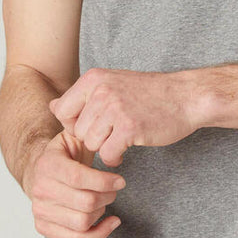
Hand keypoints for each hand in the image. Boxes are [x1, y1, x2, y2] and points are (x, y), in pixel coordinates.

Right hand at [23, 129, 125, 237]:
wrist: (39, 171)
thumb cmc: (64, 154)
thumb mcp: (73, 136)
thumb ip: (87, 132)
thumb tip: (100, 130)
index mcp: (47, 164)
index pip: (78, 178)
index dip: (104, 181)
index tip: (121, 181)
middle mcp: (40, 189)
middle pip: (85, 202)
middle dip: (108, 196)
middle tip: (115, 189)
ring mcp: (40, 210)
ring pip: (82, 222)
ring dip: (102, 212)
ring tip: (106, 200)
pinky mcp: (43, 227)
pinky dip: (99, 234)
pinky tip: (111, 222)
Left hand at [48, 67, 199, 166]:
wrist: (186, 96)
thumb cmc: (149, 93)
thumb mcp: (111, 83)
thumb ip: (83, 96)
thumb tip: (52, 106)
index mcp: (94, 78)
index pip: (61, 110)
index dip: (74, 124)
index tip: (94, 124)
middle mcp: (101, 90)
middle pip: (77, 131)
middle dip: (93, 137)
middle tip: (113, 131)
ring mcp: (115, 108)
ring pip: (91, 144)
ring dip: (105, 147)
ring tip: (121, 137)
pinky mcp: (129, 127)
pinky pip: (108, 155)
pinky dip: (115, 158)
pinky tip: (127, 148)